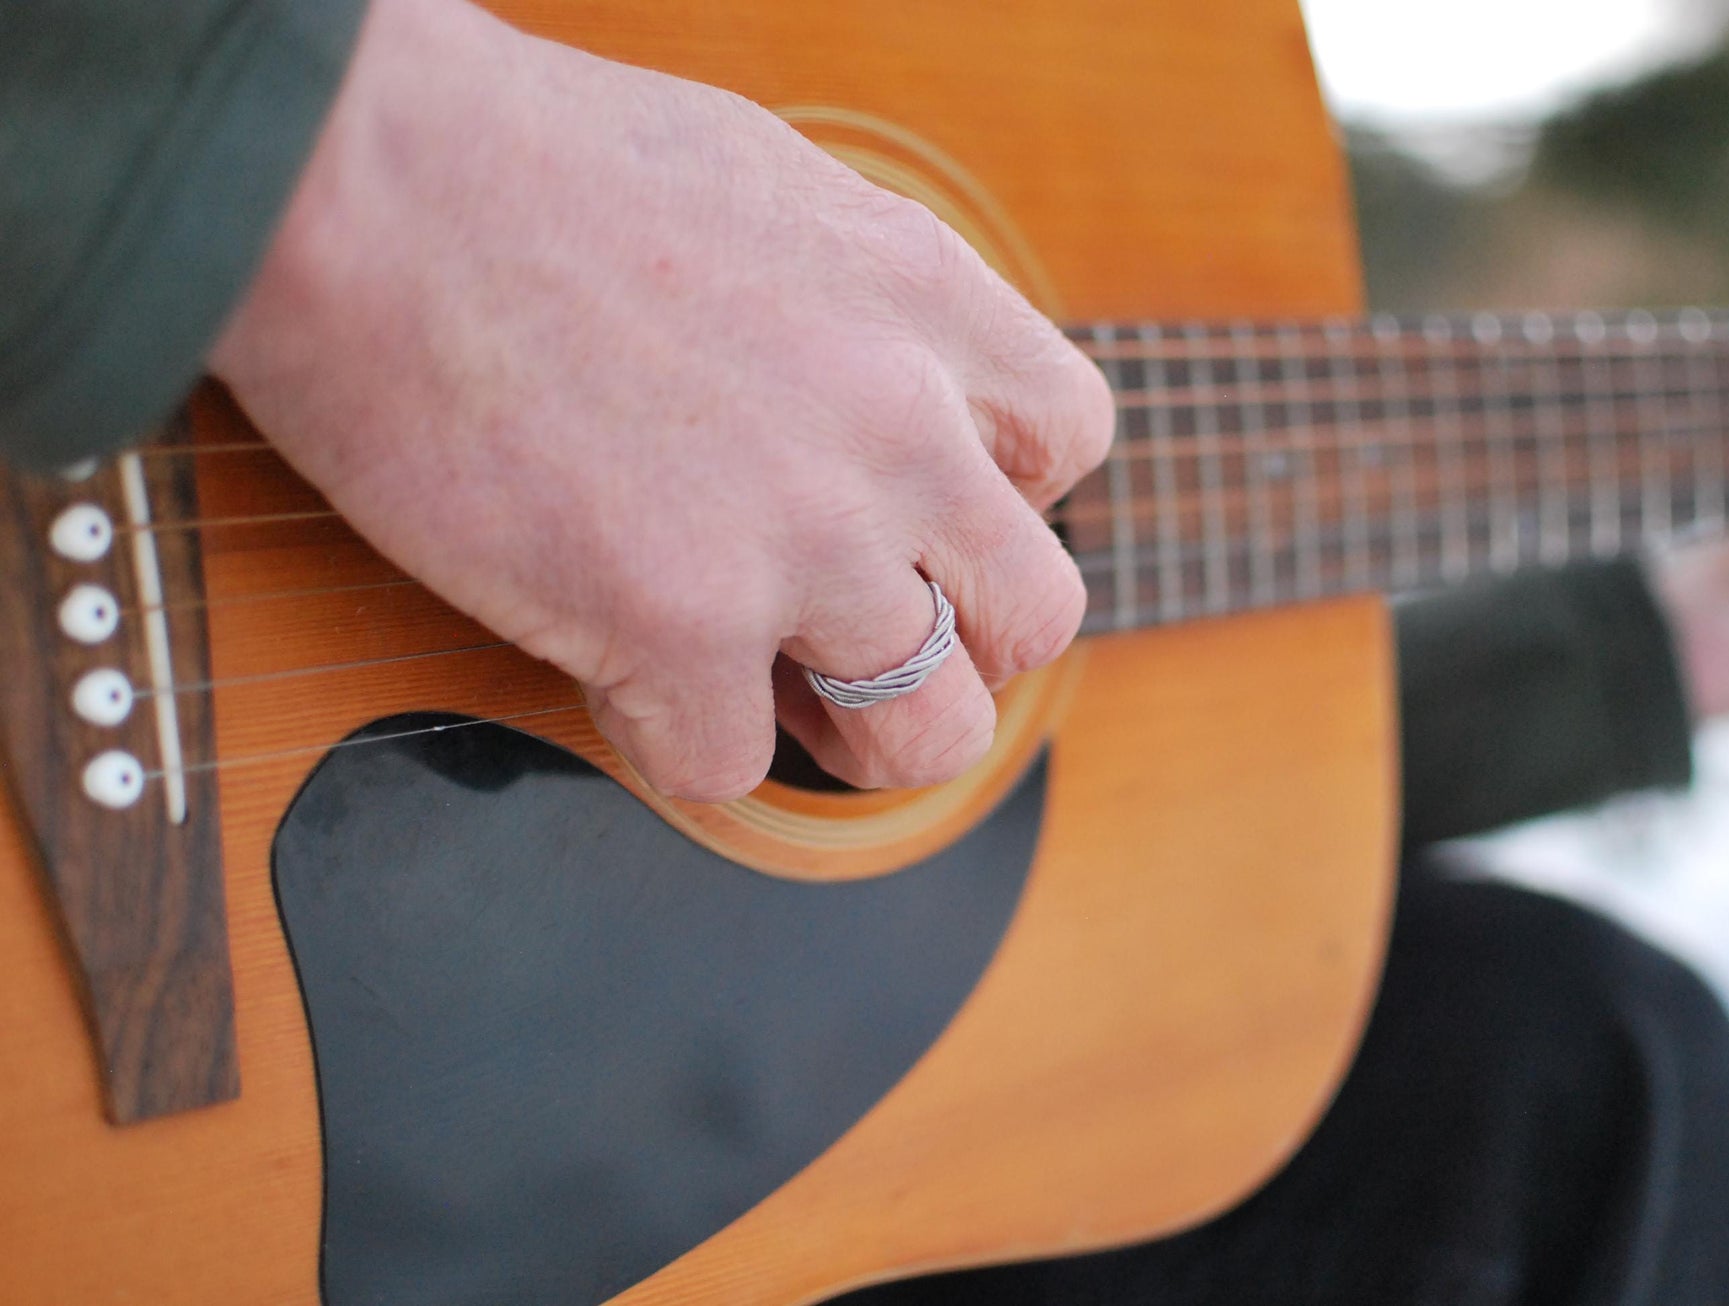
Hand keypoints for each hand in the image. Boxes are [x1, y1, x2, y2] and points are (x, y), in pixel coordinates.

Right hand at [209, 0, 1112, 799]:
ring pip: (924, 733)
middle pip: (1036, 617)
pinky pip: (734, 768)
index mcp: (925, 299)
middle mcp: (899, 426)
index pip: (1066, 442)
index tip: (913, 506)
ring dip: (847, 731)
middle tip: (859, 634)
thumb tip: (860, 386)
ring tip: (759, 686)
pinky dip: (678, 742)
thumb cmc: (521, 159)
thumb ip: (853, 306)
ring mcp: (803, 537)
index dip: (994, 495)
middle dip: (957, 646)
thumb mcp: (765, 188)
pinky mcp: (678, 624)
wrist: (360, 175)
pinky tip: (617, 670)